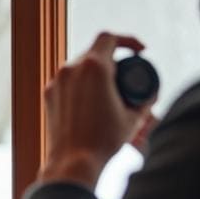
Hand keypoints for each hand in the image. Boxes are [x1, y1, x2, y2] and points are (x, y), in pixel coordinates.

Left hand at [39, 32, 155, 187]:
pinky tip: (92, 102)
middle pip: (95, 51)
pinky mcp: (49, 94)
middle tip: (127, 76)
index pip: (110, 37)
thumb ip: (143, 99)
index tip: (140, 52)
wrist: (73, 161)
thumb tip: (151, 94)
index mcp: (94, 67)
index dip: (128, 40)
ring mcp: (57, 81)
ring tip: (110, 92)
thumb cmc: (104, 140)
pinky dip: (82, 84)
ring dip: (97, 72)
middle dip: (113, 60)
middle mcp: (71, 68)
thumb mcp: (133, 117)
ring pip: (80, 66)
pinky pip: (68, 80)